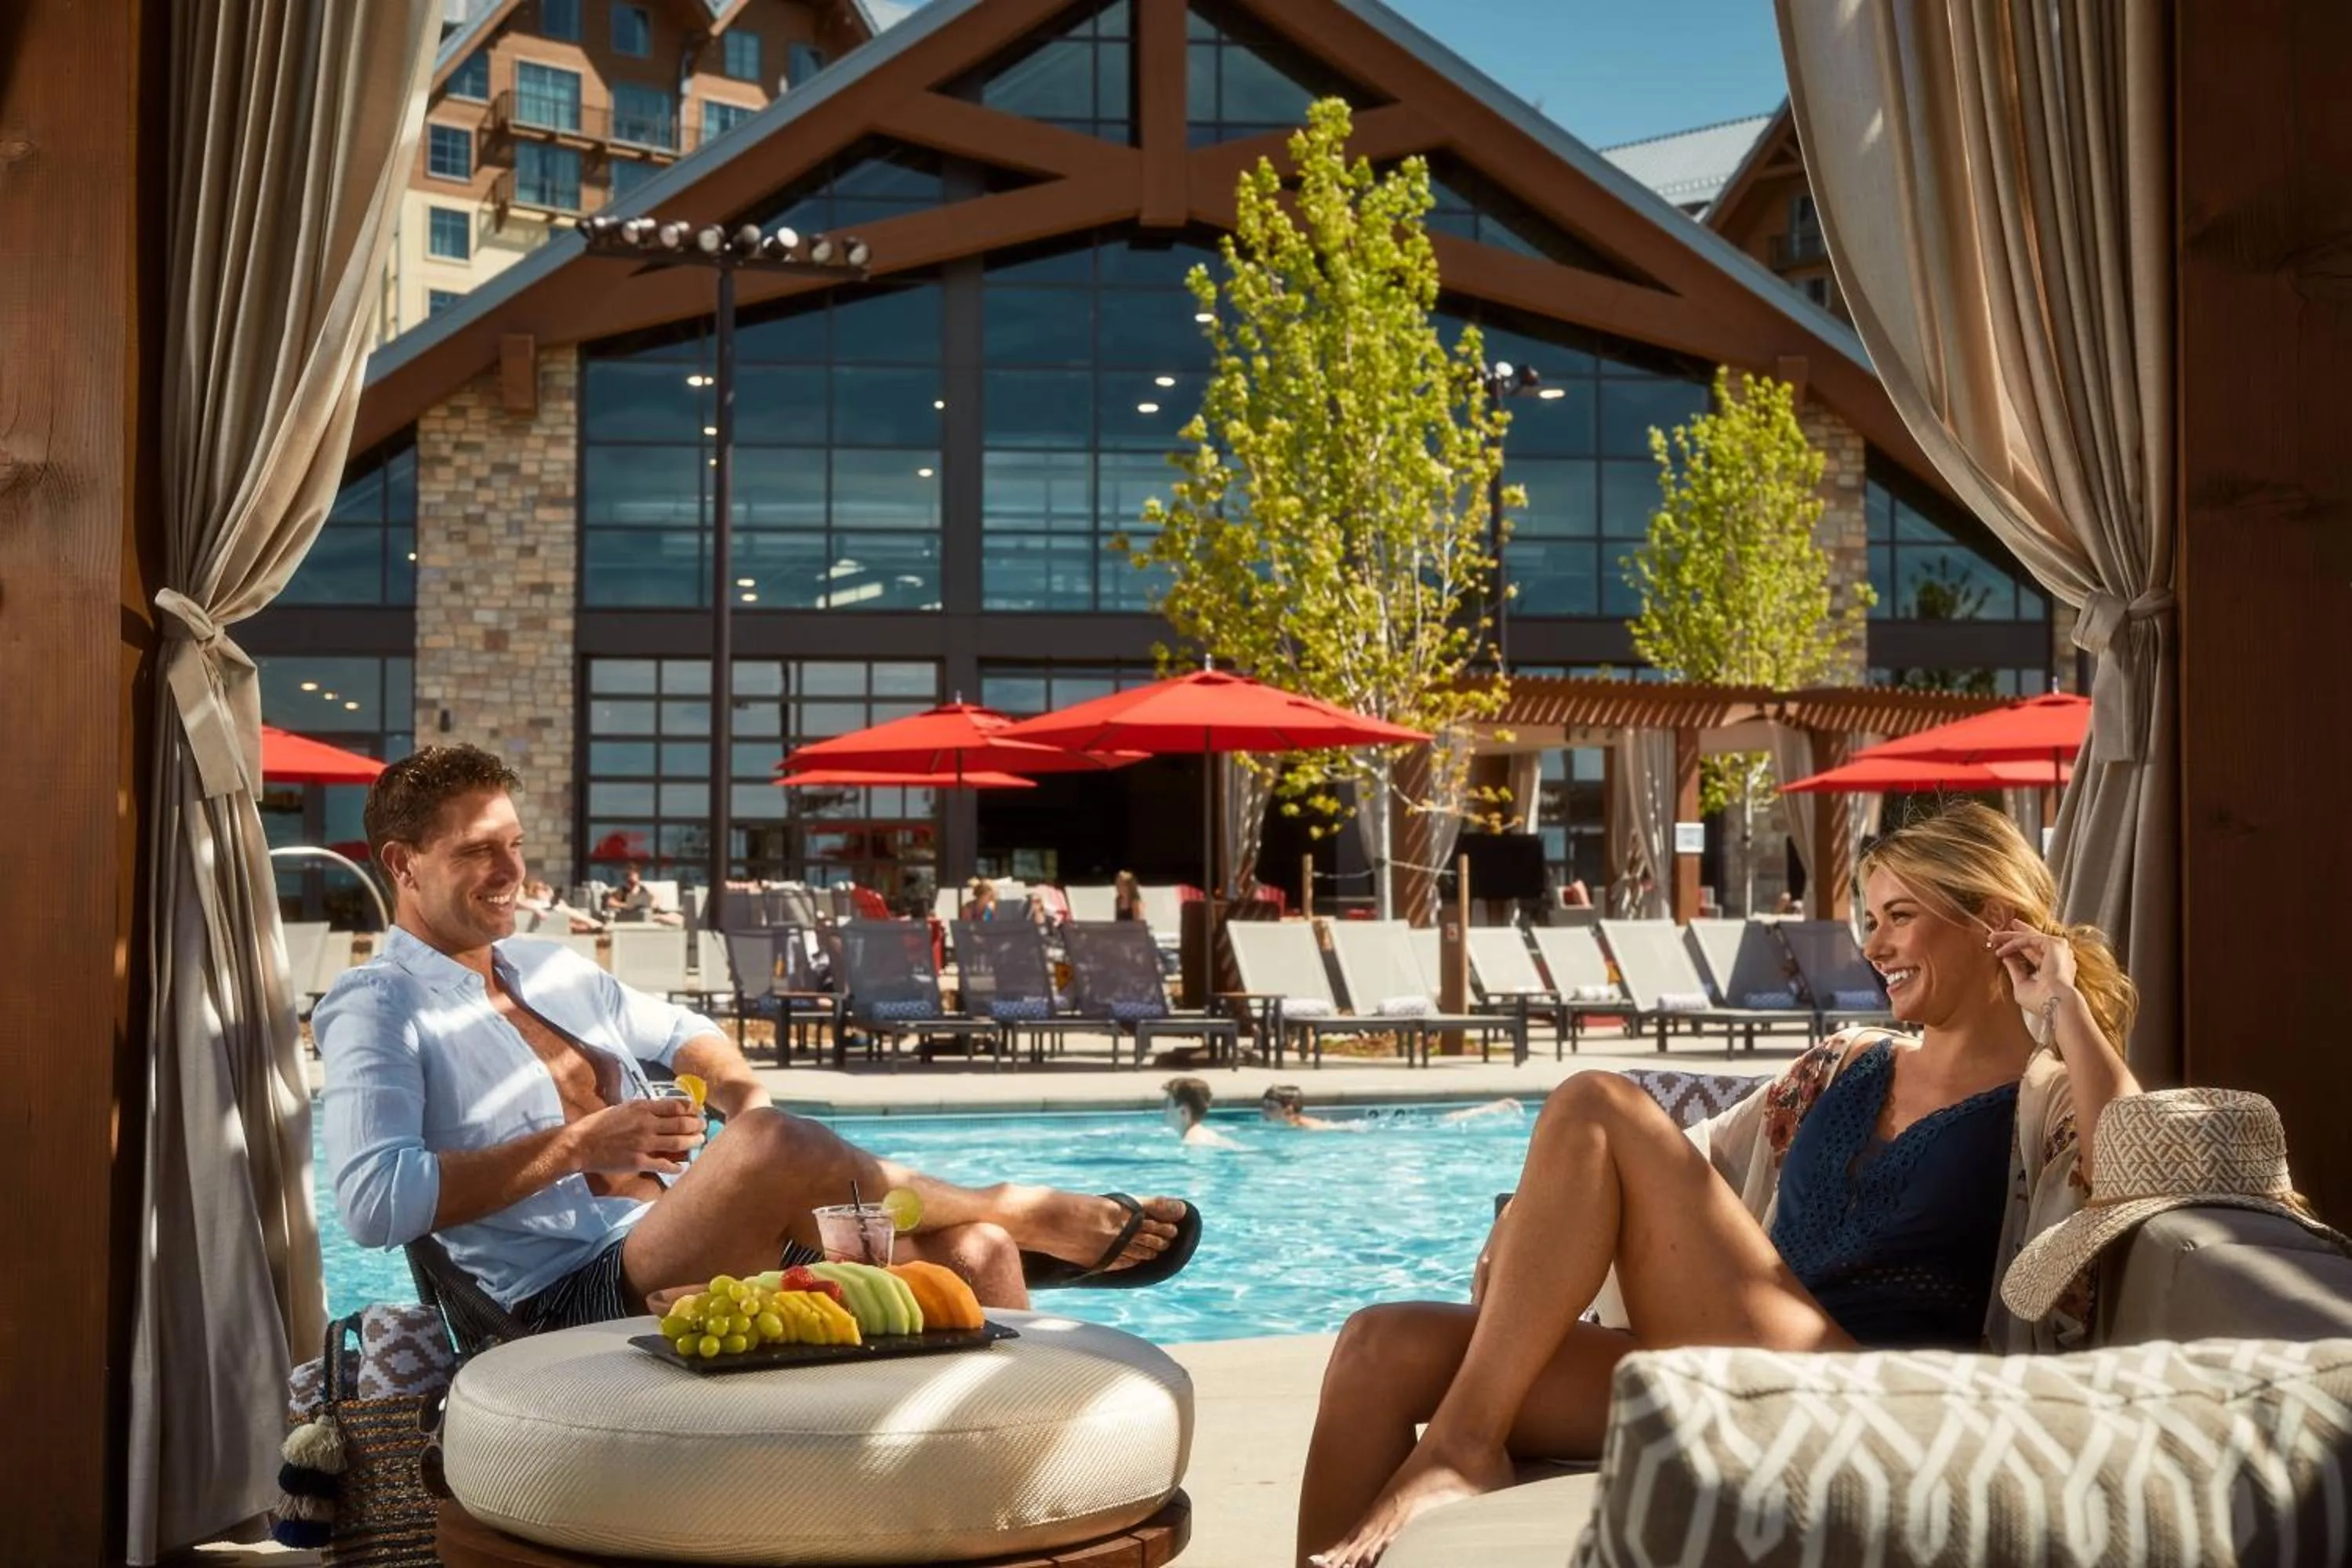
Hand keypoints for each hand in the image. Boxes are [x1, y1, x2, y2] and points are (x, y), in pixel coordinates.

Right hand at [567, 1098, 704, 1176]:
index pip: (677, 1105)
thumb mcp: (624, 1107)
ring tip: (700, 1141)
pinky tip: (681, 1167)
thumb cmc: (600, 1123)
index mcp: (643, 1108)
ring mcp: (644, 1143)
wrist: (580, 1143)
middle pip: (682, 1123)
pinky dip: (675, 1166)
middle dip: (697, 1125)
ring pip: (678, 1143)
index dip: (692, 1109)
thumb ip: (645, 1109)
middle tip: (704, 1126)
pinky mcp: (638, 1162)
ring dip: (693, 1142)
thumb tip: (664, 1109)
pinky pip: (663, 1164)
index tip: (697, 1112)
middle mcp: (646, 1124)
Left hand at [1989, 920, 2076, 1017]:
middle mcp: (2058, 957)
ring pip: (2029, 937)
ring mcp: (2058, 950)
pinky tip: (2000, 951)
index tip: (2001, 948)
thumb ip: (2016, 970)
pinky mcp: (2054, 944)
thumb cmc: (2040, 1001)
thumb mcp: (2022, 984)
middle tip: (1997, 933)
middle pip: (2033, 941)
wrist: (2053, 1003)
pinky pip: (2028, 939)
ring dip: (2009, 936)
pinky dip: (2013, 944)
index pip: (2034, 953)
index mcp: (2054, 968)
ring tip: (1992, 937)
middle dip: (2014, 935)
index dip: (2018, 948)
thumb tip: (2007, 958)